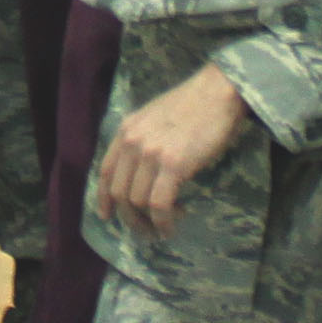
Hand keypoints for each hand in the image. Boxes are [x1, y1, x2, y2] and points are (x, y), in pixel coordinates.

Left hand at [94, 61, 255, 241]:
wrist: (217, 92)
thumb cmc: (193, 105)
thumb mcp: (153, 118)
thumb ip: (141, 141)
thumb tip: (141, 173)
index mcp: (125, 131)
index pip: (105, 172)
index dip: (104, 199)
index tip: (107, 215)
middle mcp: (132, 142)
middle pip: (119, 192)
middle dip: (129, 218)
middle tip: (144, 230)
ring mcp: (150, 154)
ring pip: (137, 202)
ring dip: (148, 223)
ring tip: (163, 227)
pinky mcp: (173, 165)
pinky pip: (159, 205)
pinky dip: (163, 222)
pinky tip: (171, 226)